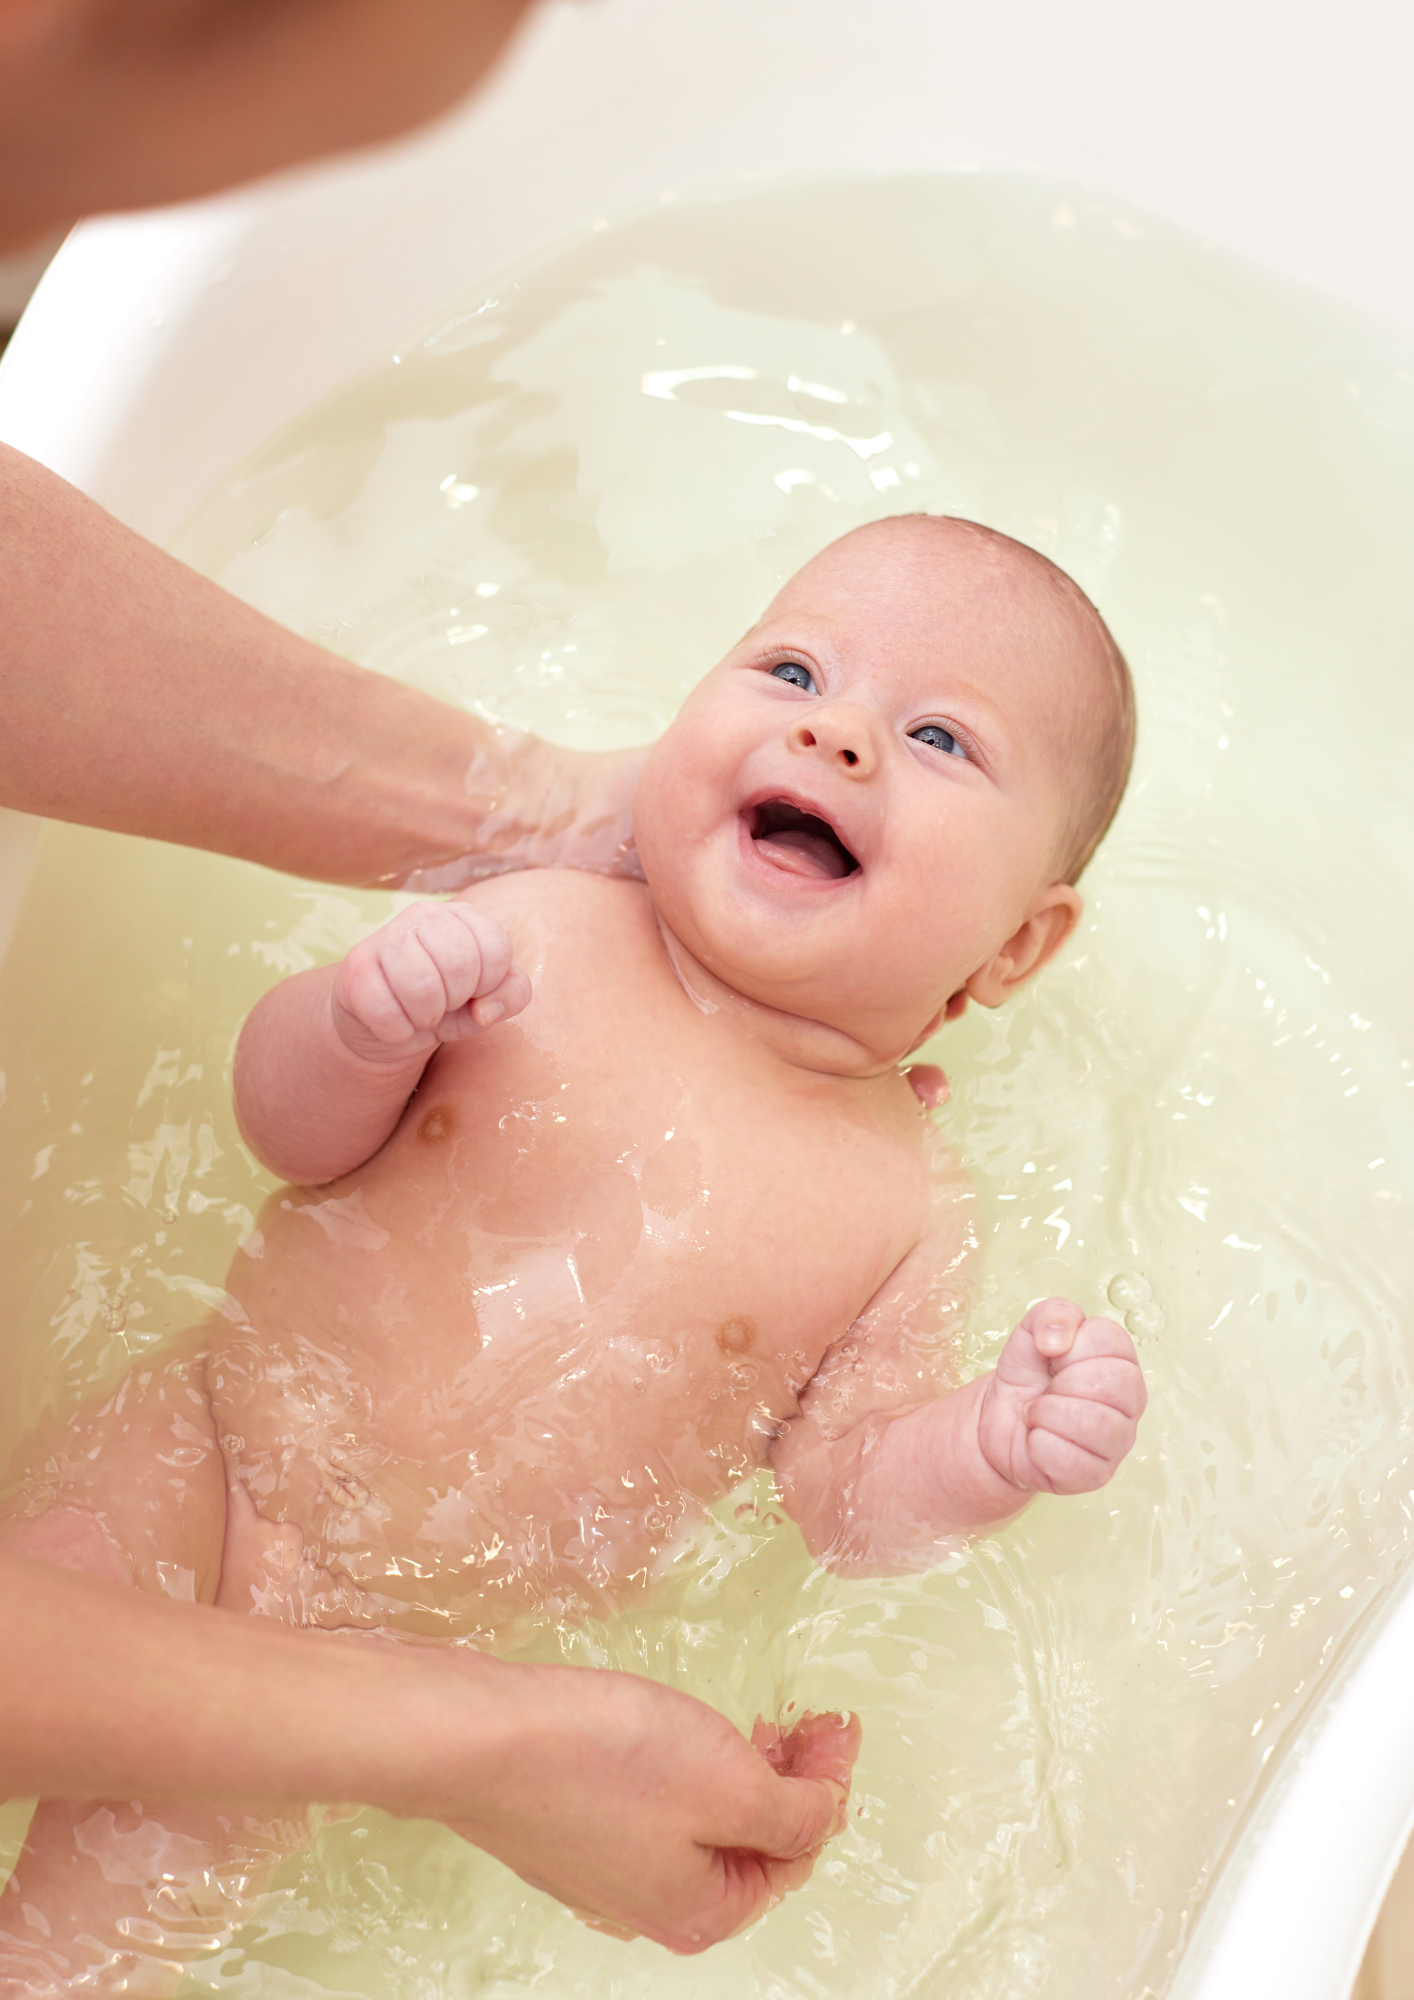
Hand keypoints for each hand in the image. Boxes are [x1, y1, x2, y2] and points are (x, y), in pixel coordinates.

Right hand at [331, 900, 529, 1062]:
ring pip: (421, 987)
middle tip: (442, 1004)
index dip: (490, 983)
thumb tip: (485, 1009)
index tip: (473, 991)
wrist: (385, 1025)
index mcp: (462, 916)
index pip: (496, 946)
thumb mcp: (486, 1002)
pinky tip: (394, 1022)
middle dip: (456, 999)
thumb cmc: (444, 1005)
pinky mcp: (354, 968)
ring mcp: (384, 937)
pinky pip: (386, 1011)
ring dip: (425, 1017)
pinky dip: (396, 1031)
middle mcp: (423, 915)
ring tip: (419, 1013)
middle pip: (460, 963)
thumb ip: (511, 995)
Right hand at [439, 1664, 858, 1953]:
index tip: (840, 1723)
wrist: (484, 1739)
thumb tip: (824, 1819)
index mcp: (702, 1911)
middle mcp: (653, 1906)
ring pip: (701, 1823)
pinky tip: (686, 1732)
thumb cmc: (606, 1761)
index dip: (829, 1785)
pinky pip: (656, 1808)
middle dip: (790, 1779)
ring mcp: (605, 1870)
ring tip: (757, 1719)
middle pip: (748, 1843)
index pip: (795, 1854)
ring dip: (741, 1771)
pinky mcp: (571, 1827)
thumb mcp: (730, 1782)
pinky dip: (690, 1770)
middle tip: (807, 1716)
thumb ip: (793, 1812)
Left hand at [976, 1297, 1145, 1496]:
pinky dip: (1040, 1446)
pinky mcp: (1098, 1475)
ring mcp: (1119, 1441)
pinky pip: (1071, 1459)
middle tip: (1047, 1389)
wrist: (999, 1420)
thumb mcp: (1031, 1331)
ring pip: (1095, 1424)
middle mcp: (1131, 1401)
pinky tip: (1038, 1440)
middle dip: (1062, 1384)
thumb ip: (1052, 1314)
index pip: (1111, 1341)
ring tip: (1039, 1414)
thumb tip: (1060, 1340)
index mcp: (1121, 1360)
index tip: (1054, 1357)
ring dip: (1047, 1415)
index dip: (1071, 1348)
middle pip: (1112, 1384)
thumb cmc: (1027, 1375)